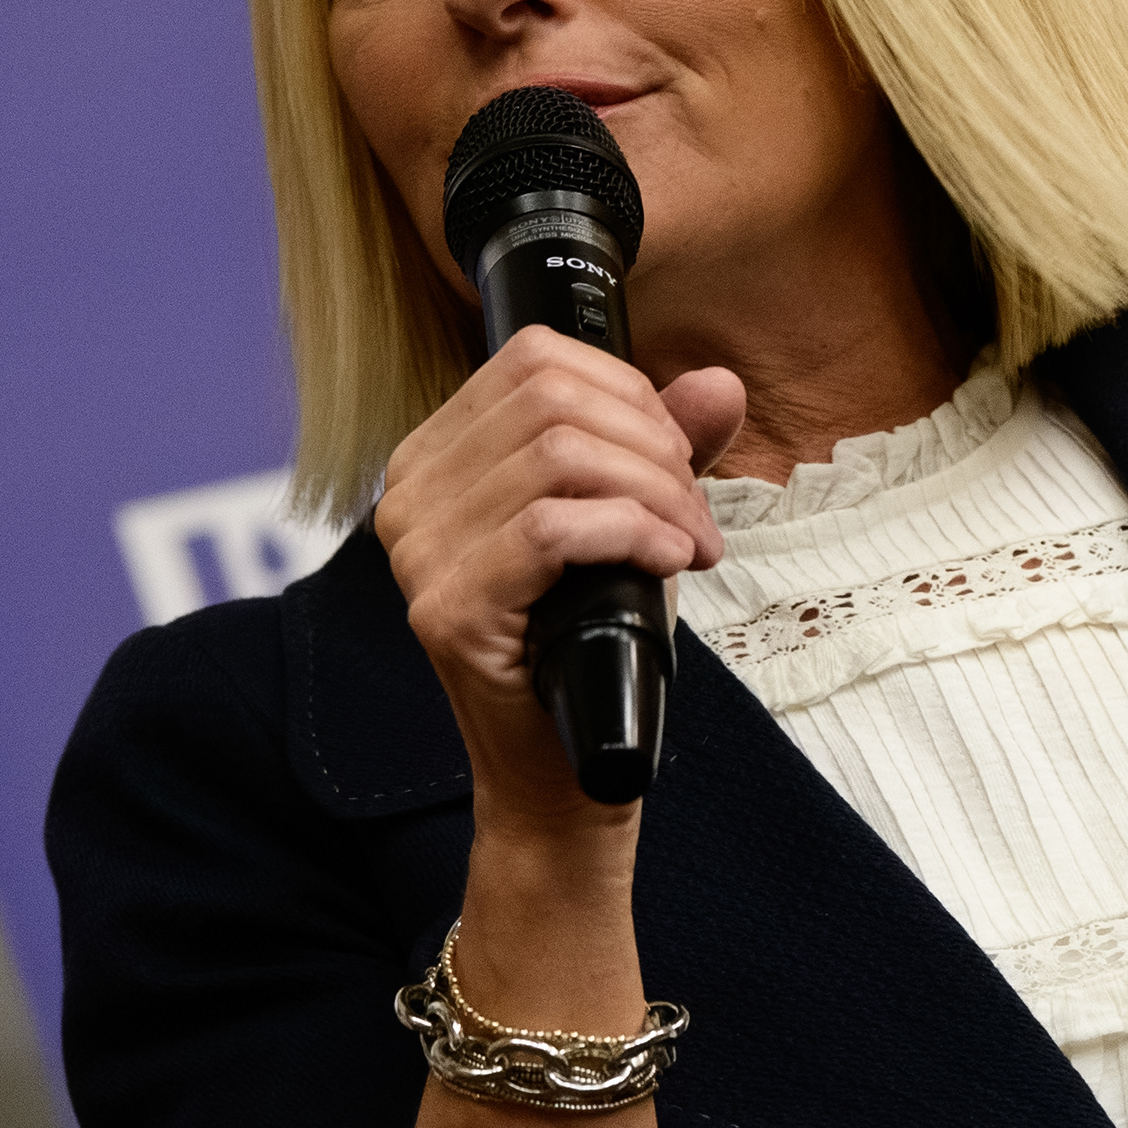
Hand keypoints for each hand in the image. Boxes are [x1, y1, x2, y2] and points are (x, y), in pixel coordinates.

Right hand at [375, 330, 746, 832]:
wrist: (560, 768)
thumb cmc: (588, 639)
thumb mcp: (630, 520)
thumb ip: (664, 446)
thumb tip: (718, 384)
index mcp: (435, 455)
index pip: (534, 359)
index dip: (628, 393)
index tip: (678, 459)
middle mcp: (408, 494)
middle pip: (551, 402)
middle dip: (651, 449)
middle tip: (693, 515)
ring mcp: (418, 552)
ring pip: (558, 458)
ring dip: (655, 496)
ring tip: (689, 545)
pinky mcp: (448, 608)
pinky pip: (550, 528)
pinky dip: (629, 533)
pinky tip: (666, 563)